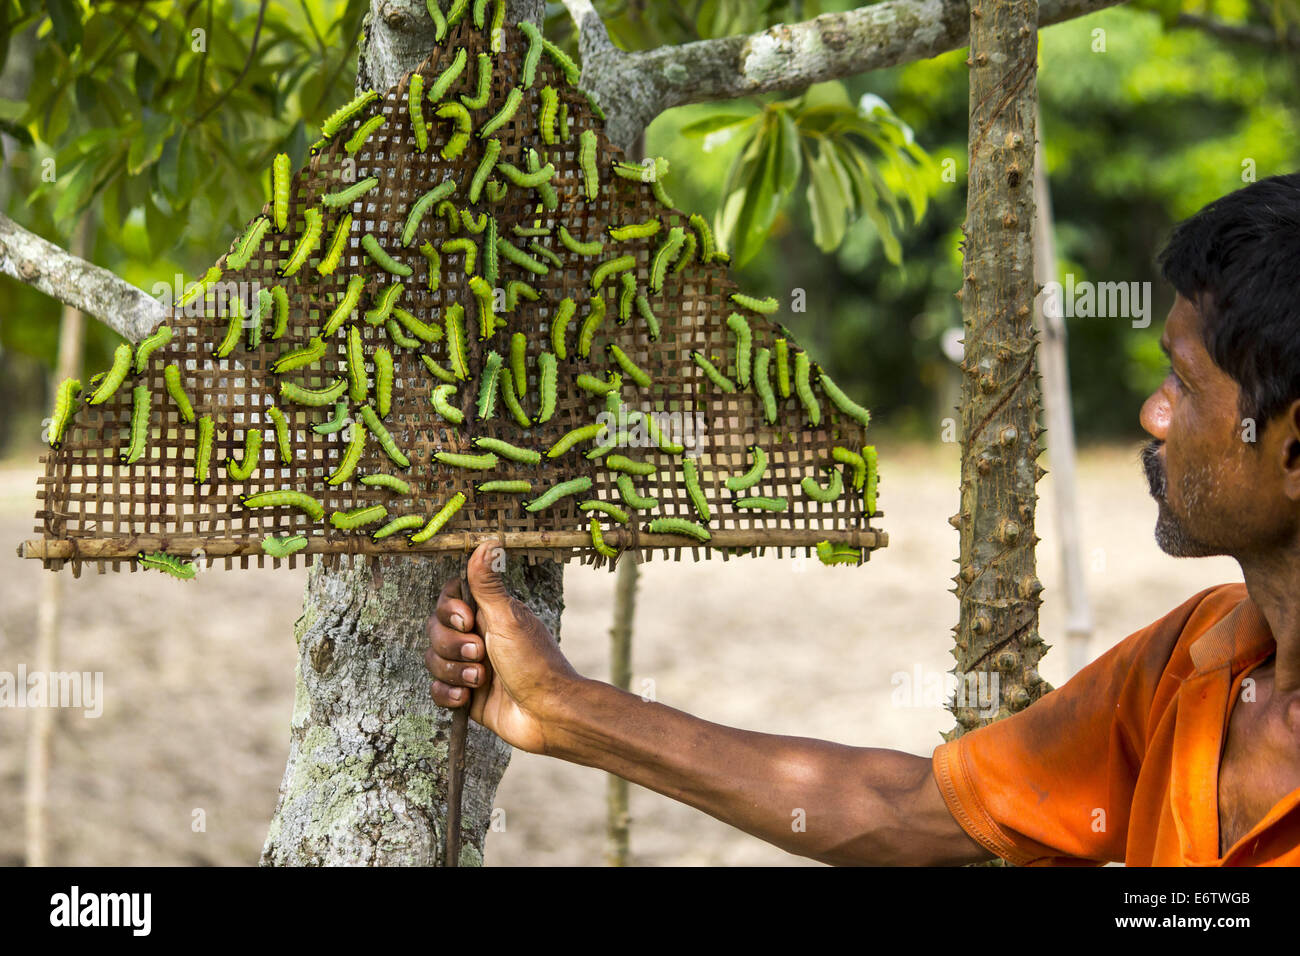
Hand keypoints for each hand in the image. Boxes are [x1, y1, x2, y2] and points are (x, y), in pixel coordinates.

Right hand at [426, 541, 579, 753]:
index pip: (449, 600)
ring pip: (433, 660)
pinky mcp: (466, 695)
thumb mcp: (508, 617)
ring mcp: (470, 667)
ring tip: (481, 680)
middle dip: (453, 646)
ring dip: (454, 671)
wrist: (547, 714)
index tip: (467, 620)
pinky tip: (467, 699)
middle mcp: (478, 637)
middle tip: (481, 654)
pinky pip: (437, 689)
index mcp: (489, 614)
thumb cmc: (534, 662)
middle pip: (435, 630)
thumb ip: (488, 583)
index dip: (449, 610)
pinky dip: (448, 694)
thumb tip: (488, 540)